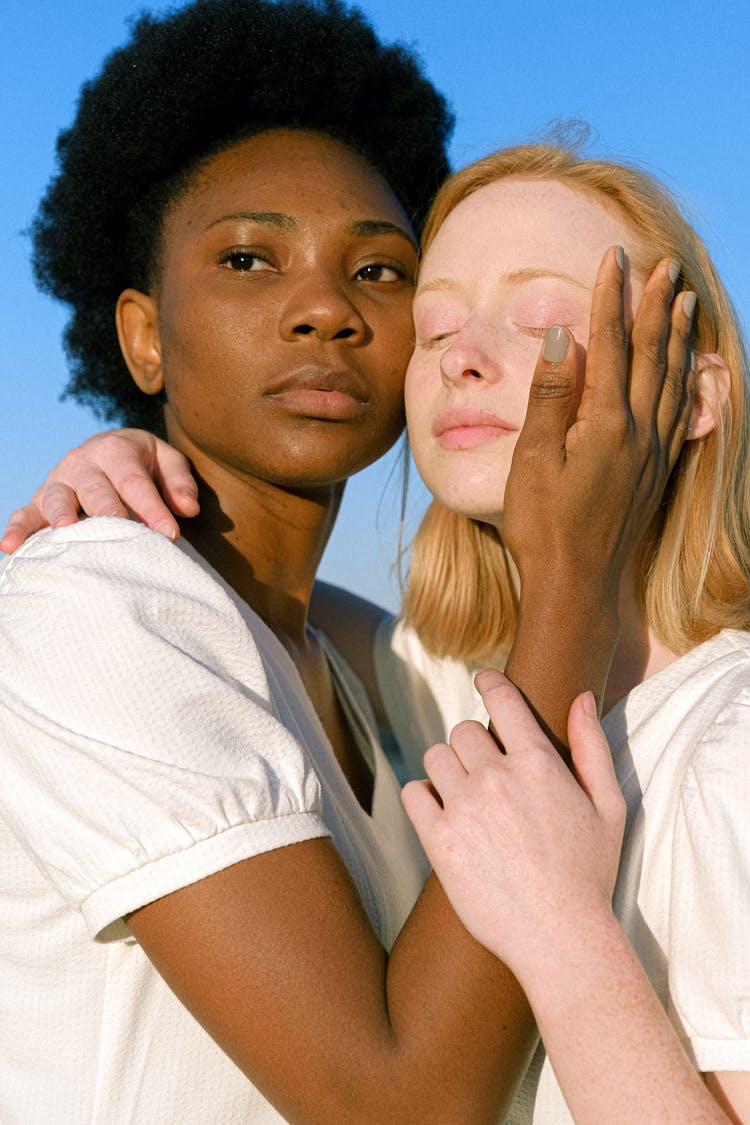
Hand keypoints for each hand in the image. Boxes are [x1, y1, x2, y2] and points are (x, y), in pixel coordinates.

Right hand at [0, 429, 198, 552]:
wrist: (109, 448)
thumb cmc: (144, 463)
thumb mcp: (167, 461)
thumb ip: (179, 482)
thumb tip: (188, 508)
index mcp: (116, 450)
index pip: (135, 482)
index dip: (152, 508)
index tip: (170, 535)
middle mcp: (83, 463)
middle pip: (95, 489)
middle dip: (108, 511)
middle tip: (122, 531)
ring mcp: (59, 481)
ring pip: (57, 498)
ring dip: (60, 515)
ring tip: (65, 531)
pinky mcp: (40, 500)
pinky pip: (25, 513)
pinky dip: (17, 529)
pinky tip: (9, 548)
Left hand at [401, 669, 624, 984]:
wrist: (560, 938)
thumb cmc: (589, 874)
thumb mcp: (609, 807)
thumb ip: (593, 747)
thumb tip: (581, 697)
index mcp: (539, 764)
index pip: (503, 699)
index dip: (490, 682)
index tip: (483, 679)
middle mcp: (497, 779)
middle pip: (463, 730)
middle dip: (474, 744)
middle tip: (487, 772)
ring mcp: (465, 808)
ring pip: (436, 757)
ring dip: (448, 768)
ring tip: (467, 796)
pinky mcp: (439, 840)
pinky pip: (413, 793)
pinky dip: (424, 798)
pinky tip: (444, 815)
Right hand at [504, 248, 694, 597]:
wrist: (574, 583)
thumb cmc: (543, 524)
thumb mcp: (534, 457)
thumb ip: (552, 395)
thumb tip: (566, 337)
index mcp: (606, 423)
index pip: (609, 343)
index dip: (611, 297)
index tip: (614, 258)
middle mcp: (639, 431)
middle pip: (651, 353)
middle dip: (656, 305)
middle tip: (664, 265)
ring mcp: (652, 453)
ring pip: (672, 379)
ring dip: (678, 336)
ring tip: (685, 301)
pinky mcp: (655, 472)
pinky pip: (680, 412)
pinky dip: (687, 380)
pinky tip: (691, 370)